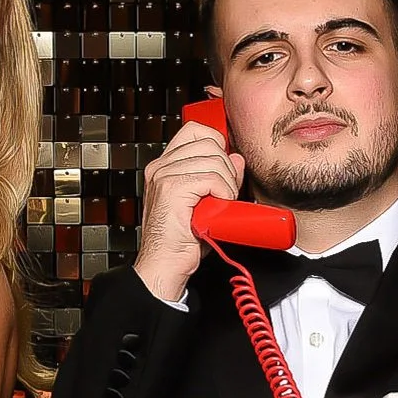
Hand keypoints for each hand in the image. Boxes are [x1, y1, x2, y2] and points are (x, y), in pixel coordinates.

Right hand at [132, 121, 244, 302]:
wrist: (165, 266)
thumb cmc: (182, 240)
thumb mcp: (206, 203)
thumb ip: (220, 177)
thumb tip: (236, 158)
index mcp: (165, 166)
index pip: (195, 131)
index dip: (217, 143)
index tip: (224, 167)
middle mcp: (161, 166)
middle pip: (209, 141)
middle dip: (226, 166)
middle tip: (224, 192)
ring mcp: (164, 175)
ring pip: (213, 158)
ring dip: (227, 182)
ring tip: (220, 203)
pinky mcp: (171, 188)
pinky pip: (211, 176)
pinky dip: (223, 191)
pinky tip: (218, 208)